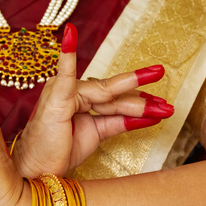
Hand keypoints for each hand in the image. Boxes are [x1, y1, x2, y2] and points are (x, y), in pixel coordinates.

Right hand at [13, 24, 173, 177]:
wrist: (38, 170)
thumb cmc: (59, 150)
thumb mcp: (97, 135)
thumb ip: (118, 122)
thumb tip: (146, 117)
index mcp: (82, 99)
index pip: (114, 97)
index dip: (138, 103)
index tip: (161, 108)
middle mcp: (74, 92)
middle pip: (113, 95)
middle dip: (141, 102)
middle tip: (167, 108)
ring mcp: (64, 92)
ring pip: (105, 93)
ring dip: (132, 101)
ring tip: (158, 106)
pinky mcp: (55, 96)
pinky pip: (65, 75)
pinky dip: (66, 56)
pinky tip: (70, 35)